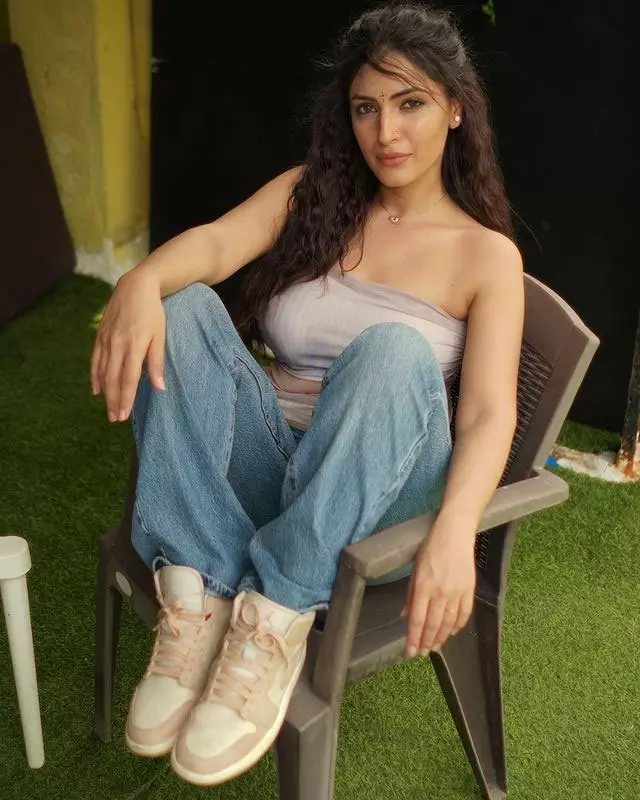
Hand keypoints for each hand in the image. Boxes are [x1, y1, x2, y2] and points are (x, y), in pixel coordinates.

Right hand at [90, 269, 165, 421]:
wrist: (135, 286)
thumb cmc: (152, 312)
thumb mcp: (160, 335)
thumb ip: (157, 362)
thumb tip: (159, 388)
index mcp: (134, 345)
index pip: (128, 378)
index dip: (126, 398)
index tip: (124, 414)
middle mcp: (117, 344)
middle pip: (112, 379)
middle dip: (114, 400)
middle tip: (115, 418)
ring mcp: (106, 339)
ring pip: (102, 372)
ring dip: (104, 393)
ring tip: (108, 410)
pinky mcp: (100, 335)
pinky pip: (95, 360)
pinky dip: (94, 376)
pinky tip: (96, 389)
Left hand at [402, 511, 476, 657]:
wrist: (455, 533)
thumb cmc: (431, 547)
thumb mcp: (415, 568)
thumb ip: (410, 594)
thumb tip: (405, 616)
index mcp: (423, 586)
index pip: (417, 619)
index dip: (413, 638)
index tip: (410, 652)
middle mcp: (440, 592)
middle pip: (433, 624)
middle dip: (426, 642)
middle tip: (421, 653)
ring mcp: (457, 592)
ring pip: (448, 623)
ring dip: (441, 638)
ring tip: (434, 647)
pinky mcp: (469, 590)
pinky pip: (464, 614)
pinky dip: (457, 626)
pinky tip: (451, 632)